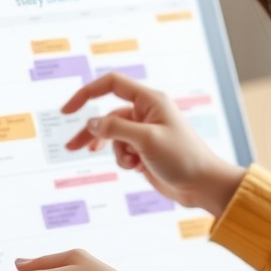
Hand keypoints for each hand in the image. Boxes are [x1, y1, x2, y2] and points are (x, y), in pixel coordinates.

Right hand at [63, 72, 245, 216]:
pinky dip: (125, 160)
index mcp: (150, 101)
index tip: (68, 110)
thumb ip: (116, 128)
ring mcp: (145, 132)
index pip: (111, 85)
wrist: (202, 185)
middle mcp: (146, 112)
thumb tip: (92, 123)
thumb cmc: (183, 158)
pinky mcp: (144, 150)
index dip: (87, 93)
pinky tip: (139, 168)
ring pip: (114, 137)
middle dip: (93, 133)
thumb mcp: (146, 140)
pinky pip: (122, 151)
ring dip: (116, 152)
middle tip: (72, 148)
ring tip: (129, 164)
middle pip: (107, 116)